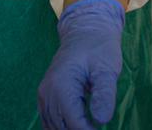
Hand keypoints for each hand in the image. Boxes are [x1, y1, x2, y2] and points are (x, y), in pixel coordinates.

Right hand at [38, 0, 125, 129]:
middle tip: (96, 127)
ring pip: (53, 127)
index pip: (74, 123)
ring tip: (88, 126)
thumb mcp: (107, 68)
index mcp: (62, 86)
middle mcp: (48, 92)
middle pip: (61, 128)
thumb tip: (102, 120)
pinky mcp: (46, 95)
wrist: (85, 30)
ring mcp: (44, 94)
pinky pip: (49, 119)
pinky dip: (60, 127)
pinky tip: (75, 126)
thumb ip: (104, 94)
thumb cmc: (99, 47)